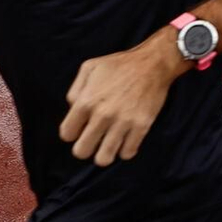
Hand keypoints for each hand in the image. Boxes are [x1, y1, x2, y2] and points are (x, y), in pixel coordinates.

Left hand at [61, 35, 178, 165]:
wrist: (153, 63)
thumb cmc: (120, 64)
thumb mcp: (89, 68)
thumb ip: (75, 90)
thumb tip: (72, 110)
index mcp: (86, 101)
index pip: (67, 134)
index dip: (72, 133)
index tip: (81, 128)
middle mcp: (102, 115)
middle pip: (81, 152)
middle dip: (85, 148)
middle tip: (93, 140)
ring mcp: (123, 123)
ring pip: (103, 159)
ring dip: (104, 154)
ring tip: (108, 145)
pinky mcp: (141, 126)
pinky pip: (127, 153)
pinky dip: (125, 150)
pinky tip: (125, 140)